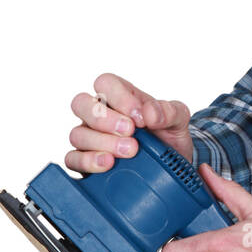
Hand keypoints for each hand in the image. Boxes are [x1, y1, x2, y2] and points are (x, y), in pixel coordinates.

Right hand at [66, 72, 192, 172]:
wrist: (172, 169)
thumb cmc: (168, 136)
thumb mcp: (178, 120)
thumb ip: (169, 111)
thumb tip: (150, 113)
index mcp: (120, 97)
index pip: (105, 83)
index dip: (120, 97)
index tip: (141, 117)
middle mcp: (99, 115)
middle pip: (81, 103)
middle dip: (104, 118)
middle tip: (130, 132)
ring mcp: (90, 138)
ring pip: (77, 134)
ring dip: (102, 143)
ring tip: (129, 152)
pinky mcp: (86, 162)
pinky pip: (73, 159)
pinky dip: (88, 162)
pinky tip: (107, 165)